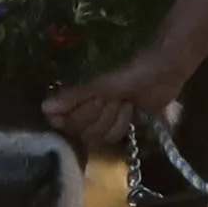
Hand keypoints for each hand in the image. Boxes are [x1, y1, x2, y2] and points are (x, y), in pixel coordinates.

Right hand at [42, 44, 186, 149]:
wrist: (162, 69)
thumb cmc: (127, 68)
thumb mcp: (97, 82)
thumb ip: (71, 97)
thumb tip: (45, 108)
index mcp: (74, 93)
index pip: (58, 119)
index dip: (72, 117)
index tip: (90, 102)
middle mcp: (83, 106)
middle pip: (78, 131)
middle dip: (98, 115)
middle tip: (111, 97)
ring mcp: (102, 117)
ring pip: (96, 137)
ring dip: (113, 119)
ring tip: (124, 101)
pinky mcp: (119, 124)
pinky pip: (112, 138)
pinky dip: (123, 123)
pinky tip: (132, 108)